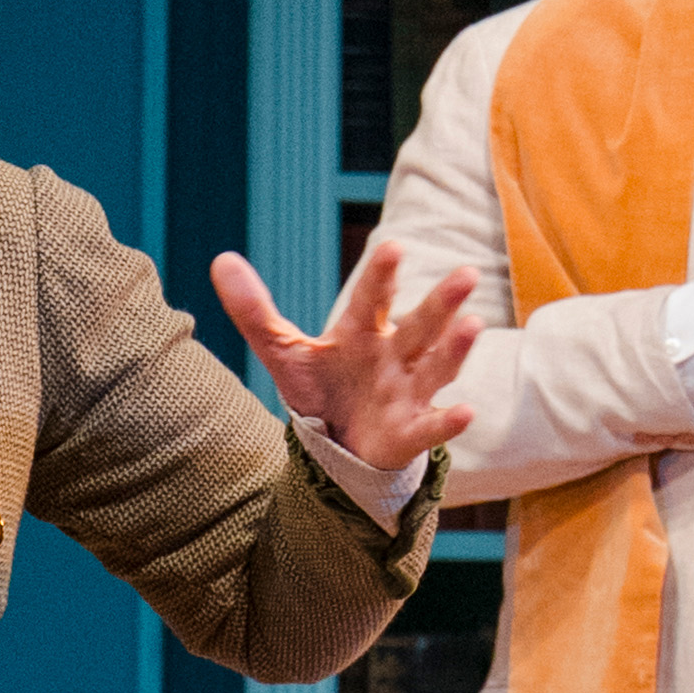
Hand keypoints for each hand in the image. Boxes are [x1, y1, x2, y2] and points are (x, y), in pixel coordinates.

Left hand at [209, 238, 477, 469]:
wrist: (337, 445)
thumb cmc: (321, 389)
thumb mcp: (284, 352)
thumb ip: (255, 312)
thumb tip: (221, 259)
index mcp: (362, 332)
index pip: (372, 299)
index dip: (382, 275)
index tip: (394, 247)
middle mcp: (392, 356)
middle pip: (419, 325)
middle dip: (441, 302)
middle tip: (467, 273)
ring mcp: (406, 393)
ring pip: (435, 367)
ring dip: (454, 348)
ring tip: (473, 325)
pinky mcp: (409, 432)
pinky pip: (430, 428)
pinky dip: (448, 422)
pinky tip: (466, 412)